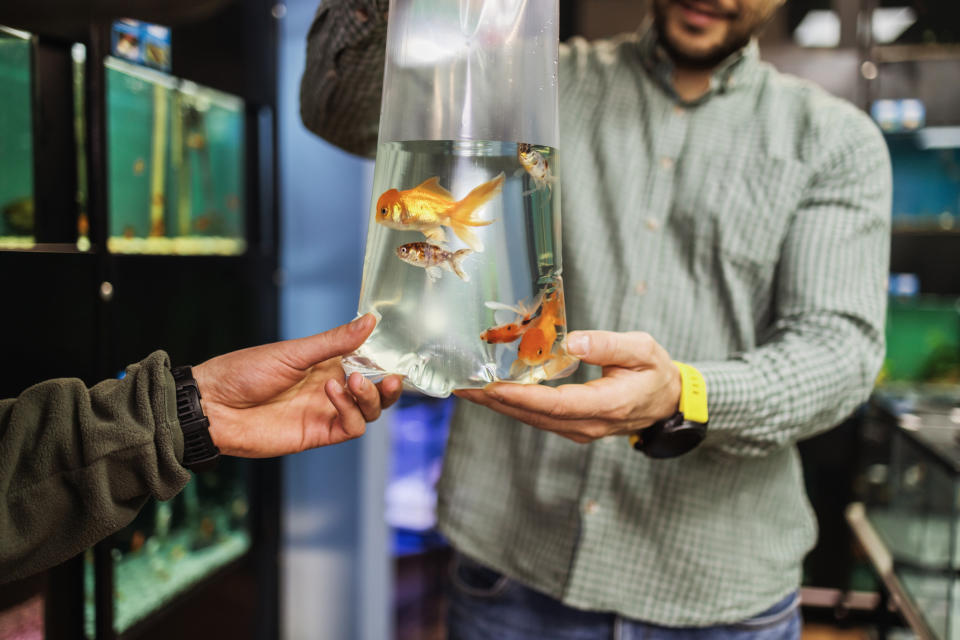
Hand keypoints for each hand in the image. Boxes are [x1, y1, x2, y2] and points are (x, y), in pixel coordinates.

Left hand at [192, 314, 402, 456]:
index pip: (369, 365)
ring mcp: (325, 412)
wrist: (213, 406)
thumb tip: (370, 320)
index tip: (396, 357)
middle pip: (376, 393)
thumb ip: (336, 341)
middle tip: (390, 377)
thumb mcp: (294, 351)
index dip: (385, 363)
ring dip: (369, 397)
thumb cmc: (243, 372)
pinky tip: (333, 393)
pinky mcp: (317, 434)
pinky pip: (350, 428)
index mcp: (327, 364)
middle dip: (388, 386)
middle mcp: (331, 389)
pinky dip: (350, 411)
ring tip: (352, 381)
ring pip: (369, 412)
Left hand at [455, 331, 680, 443]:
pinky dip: (512, 404)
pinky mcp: (570, 425)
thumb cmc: (655, 373)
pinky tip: (491, 391)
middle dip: (495, 401)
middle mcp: (587, 424)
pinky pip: (536, 417)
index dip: (522, 396)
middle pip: (533, 415)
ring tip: (466, 387)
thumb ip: (610, 346)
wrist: (666, 403)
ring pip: (531, 419)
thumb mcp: (643, 350)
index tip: (492, 386)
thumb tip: (574, 341)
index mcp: (607, 404)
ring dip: (497, 404)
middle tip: (461, 384)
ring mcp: (577, 429)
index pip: (557, 404)